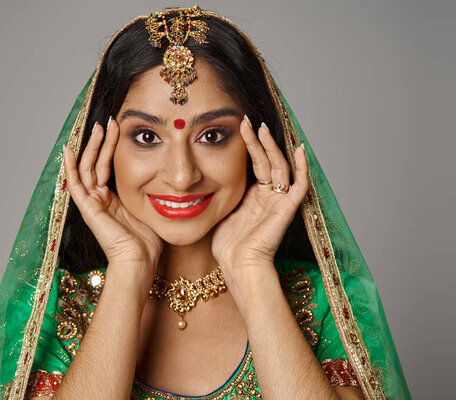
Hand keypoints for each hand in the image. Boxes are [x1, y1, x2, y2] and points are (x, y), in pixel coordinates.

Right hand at [63, 119, 162, 284]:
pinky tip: (69, 148)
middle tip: (109, 121)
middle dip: (102, 141)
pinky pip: (75, 183)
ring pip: (87, 168)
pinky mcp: (87, 209)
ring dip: (92, 147)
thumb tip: (161, 175)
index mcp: (111, 200)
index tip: (118, 127)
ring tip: (98, 127)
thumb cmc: (146, 242)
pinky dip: (70, 166)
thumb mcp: (147, 208)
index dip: (111, 147)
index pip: (107, 166)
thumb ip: (147, 192)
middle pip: (96, 163)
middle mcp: (99, 199)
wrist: (139, 261)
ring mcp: (91, 204)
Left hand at [212, 118, 308, 278]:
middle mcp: (269, 196)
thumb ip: (222, 196)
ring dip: (272, 147)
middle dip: (258, 140)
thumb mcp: (221, 213)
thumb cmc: (228, 247)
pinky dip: (302, 168)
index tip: (240, 126)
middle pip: (267, 161)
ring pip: (280, 167)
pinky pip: (300, 185)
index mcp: (254, 197)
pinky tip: (299, 149)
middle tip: (248, 121)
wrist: (238, 265)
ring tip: (262, 128)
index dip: (250, 145)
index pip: (255, 164)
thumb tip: (206, 180)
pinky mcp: (287, 209)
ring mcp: (279, 202)